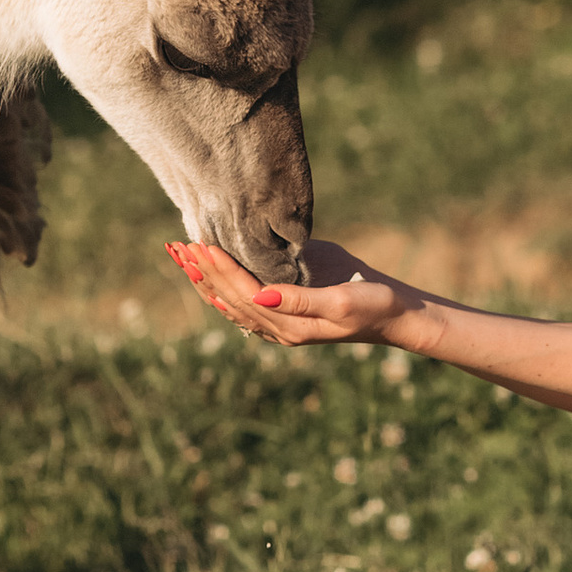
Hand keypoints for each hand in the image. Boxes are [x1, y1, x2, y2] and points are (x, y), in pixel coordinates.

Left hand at [170, 238, 414, 348]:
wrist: (394, 314)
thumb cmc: (373, 305)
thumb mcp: (340, 301)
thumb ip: (300, 300)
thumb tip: (259, 295)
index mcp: (288, 325)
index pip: (242, 293)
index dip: (220, 269)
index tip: (200, 245)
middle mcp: (277, 326)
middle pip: (228, 297)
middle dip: (202, 271)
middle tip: (178, 244)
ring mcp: (279, 320)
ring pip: (229, 301)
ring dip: (204, 277)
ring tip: (180, 254)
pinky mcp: (285, 308)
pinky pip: (243, 299)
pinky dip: (221, 282)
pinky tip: (206, 270)